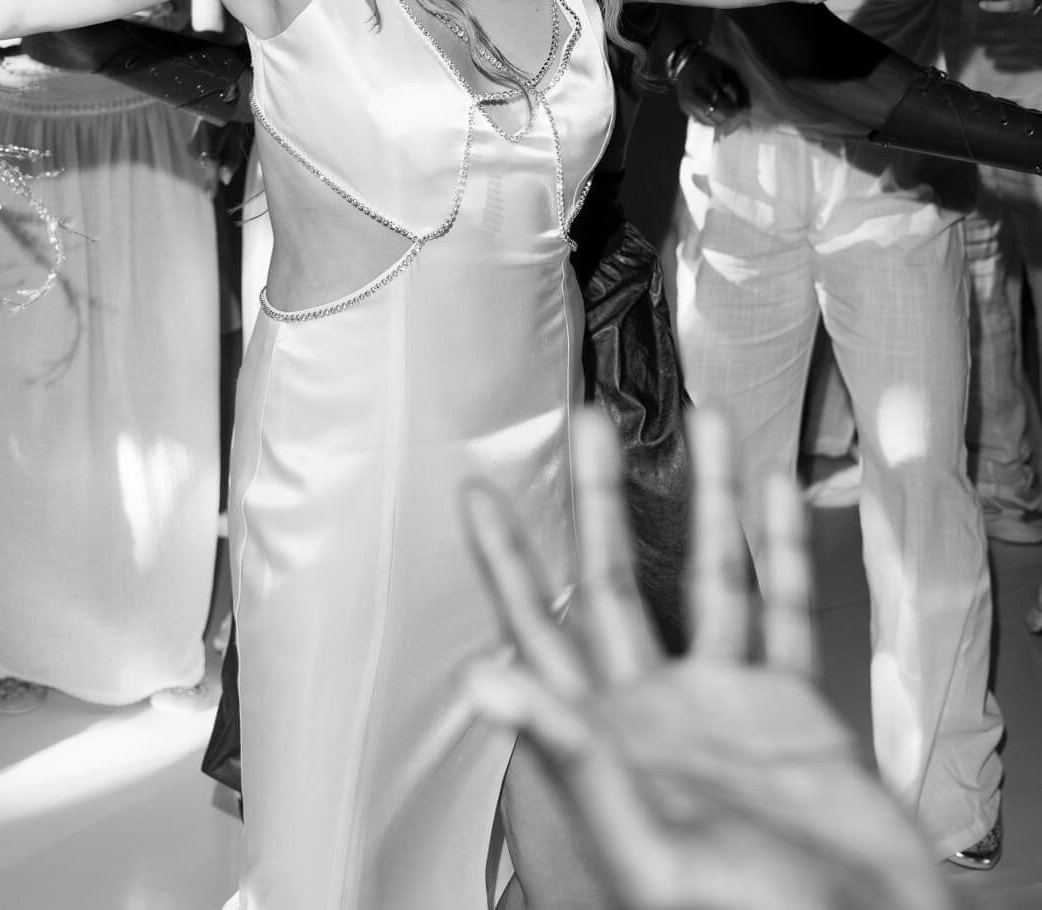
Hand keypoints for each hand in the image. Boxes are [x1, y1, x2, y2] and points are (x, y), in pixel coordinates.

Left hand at [461, 410, 946, 909]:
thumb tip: (481, 682)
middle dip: (600, 498)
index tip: (476, 494)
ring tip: (702, 428)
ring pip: (712, 577)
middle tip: (589, 424)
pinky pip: (786, 613)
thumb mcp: (639, 849)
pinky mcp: (795, 715)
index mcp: (609, 740)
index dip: (504, 560)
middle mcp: (660, 712)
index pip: (536, 628)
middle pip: (618, 579)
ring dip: (706, 499)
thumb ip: (565, 754)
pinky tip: (774, 496)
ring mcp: (728, 708)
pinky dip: (784, 549)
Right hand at [670, 44, 747, 127]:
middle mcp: (695, 92)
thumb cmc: (710, 67)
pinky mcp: (684, 107)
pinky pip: (702, 121)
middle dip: (729, 117)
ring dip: (721, 121)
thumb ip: (739, 89)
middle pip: (716, 115)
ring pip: (709, 122)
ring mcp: (687, 101)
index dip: (735, 109)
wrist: (685, 64)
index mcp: (706, 80)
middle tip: (736, 114)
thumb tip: (747, 108)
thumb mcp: (728, 72)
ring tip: (727, 115)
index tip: (743, 110)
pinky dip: (712, 121)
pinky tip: (717, 115)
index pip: (723, 102)